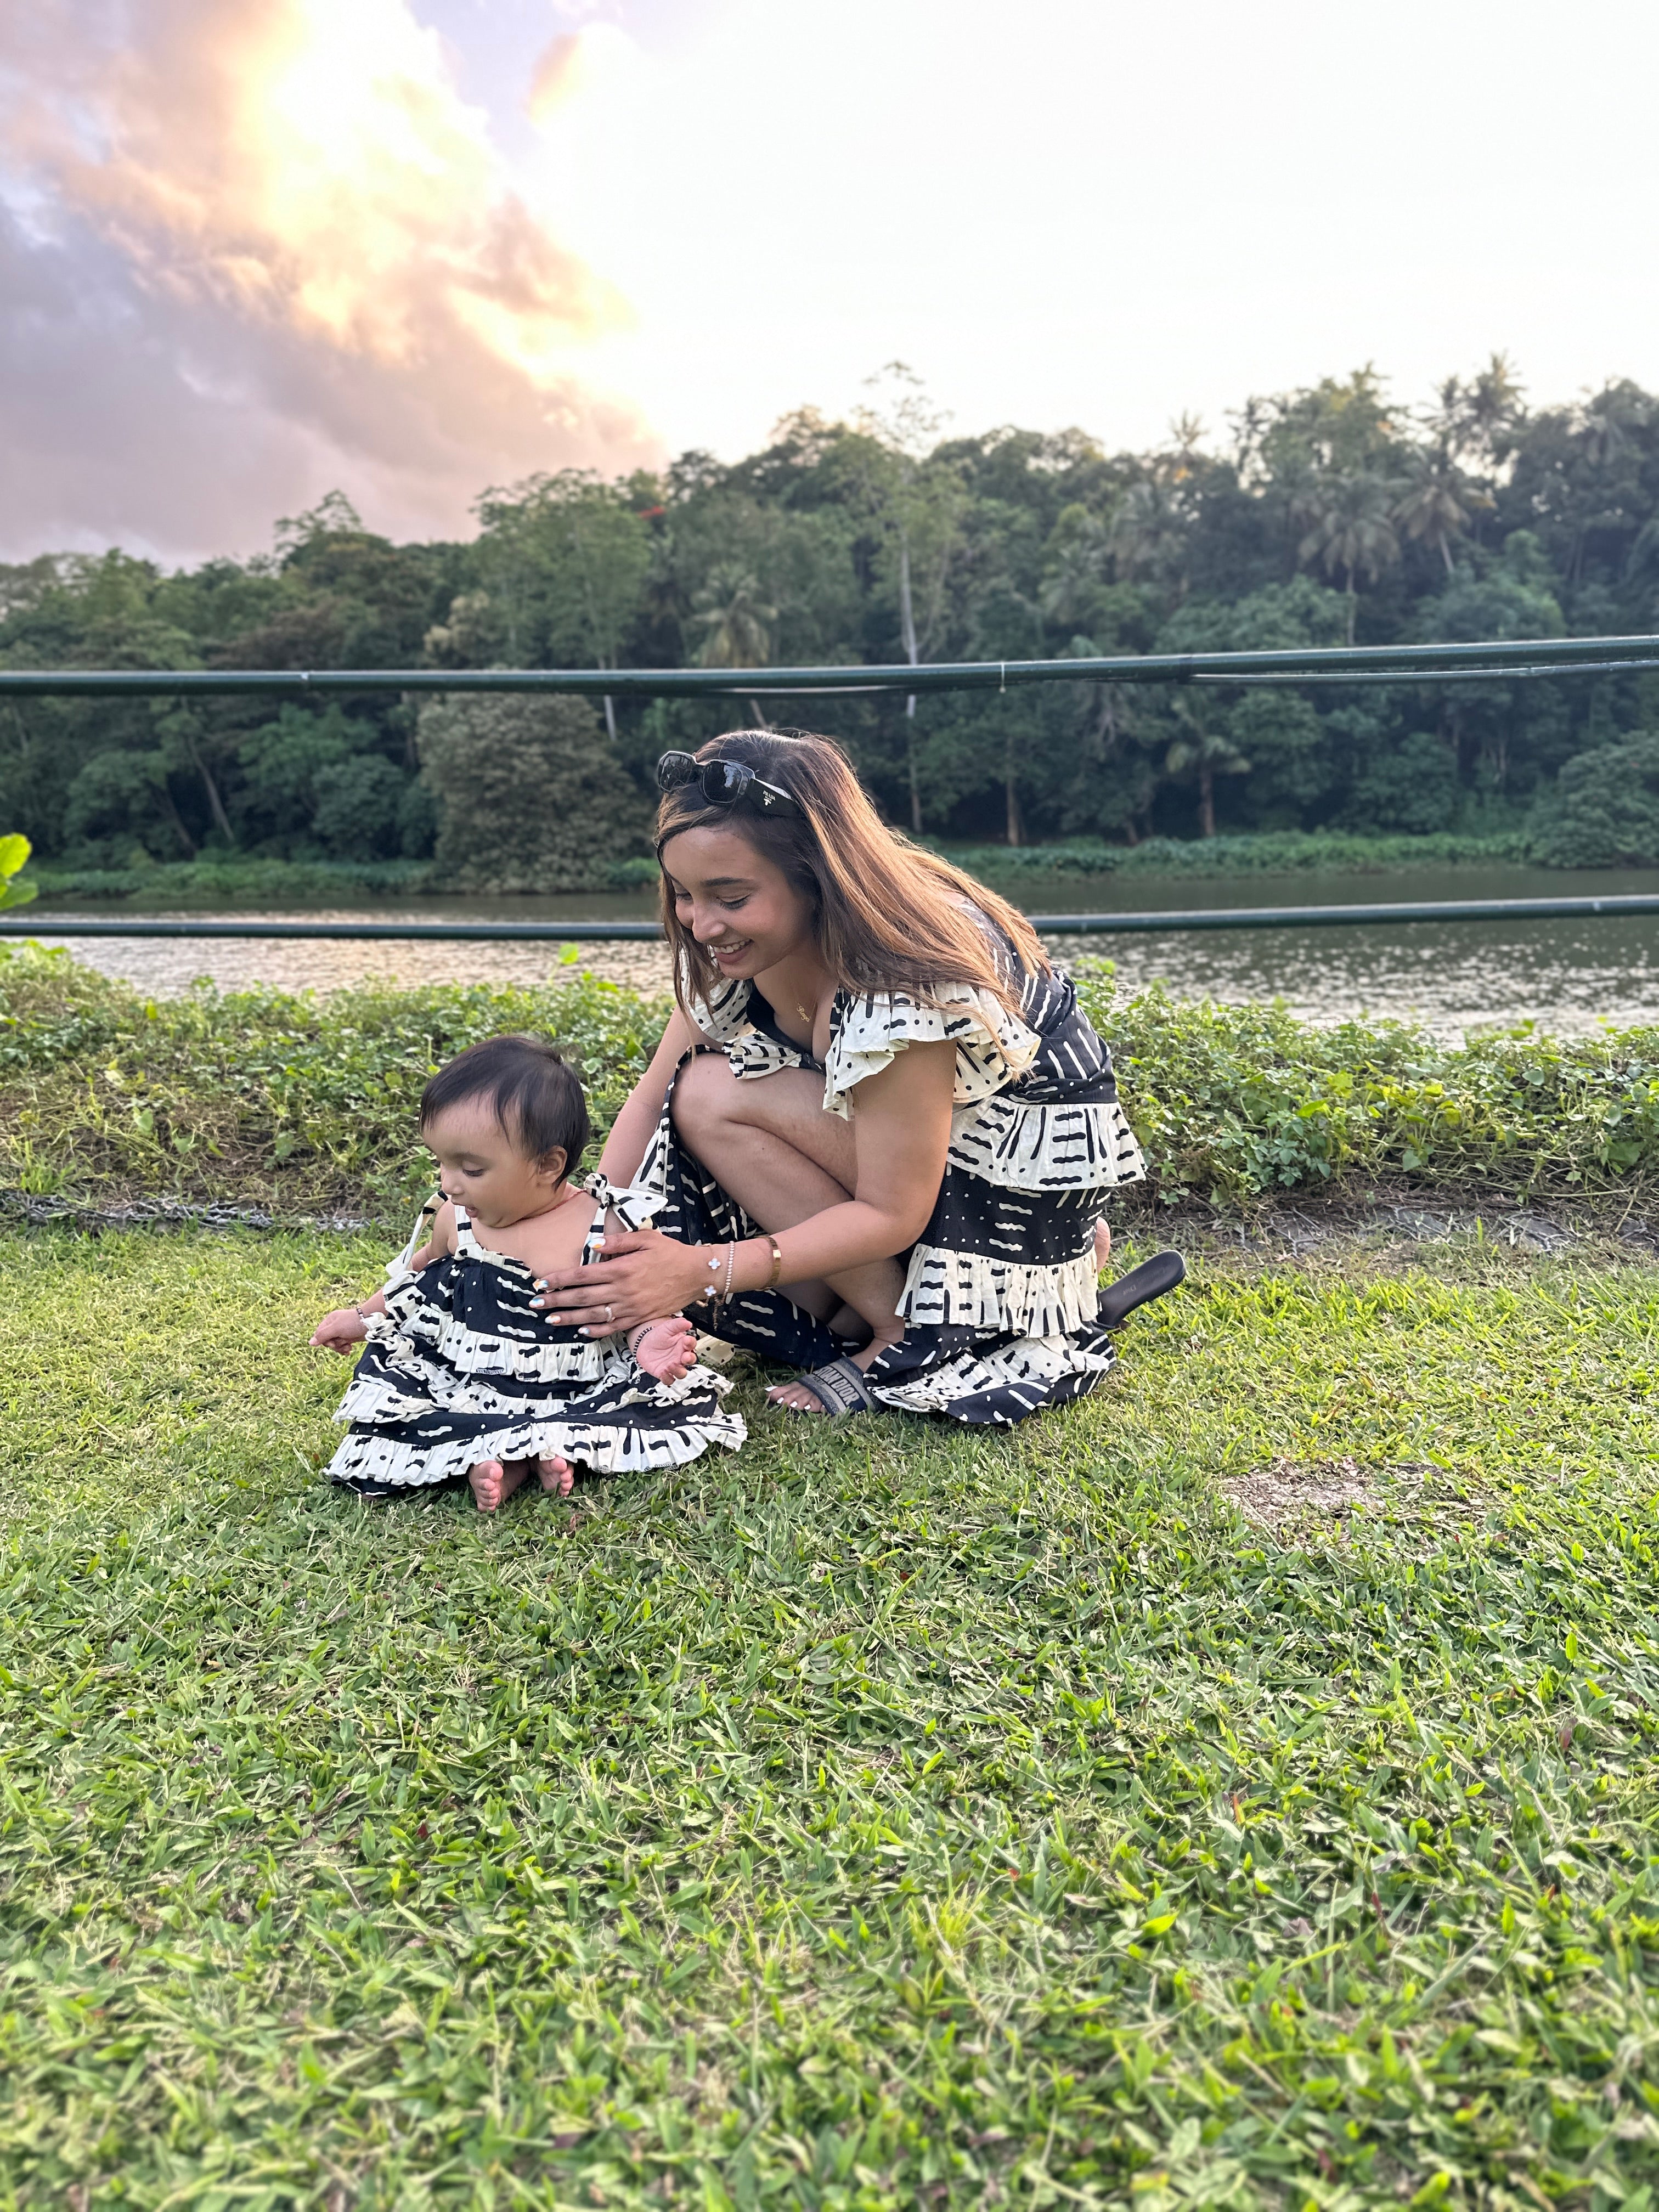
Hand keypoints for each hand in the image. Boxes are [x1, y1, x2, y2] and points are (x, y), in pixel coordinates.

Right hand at [311, 1306, 367, 1355]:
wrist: (372, 1322)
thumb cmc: (353, 1323)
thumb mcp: (336, 1328)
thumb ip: (323, 1335)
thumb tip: (310, 1343)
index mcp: (329, 1321)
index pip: (319, 1335)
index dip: (324, 1341)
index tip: (332, 1342)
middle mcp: (334, 1326)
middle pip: (327, 1341)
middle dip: (334, 1345)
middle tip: (343, 1343)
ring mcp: (342, 1332)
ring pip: (335, 1345)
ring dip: (341, 1348)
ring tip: (348, 1347)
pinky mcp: (349, 1337)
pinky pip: (342, 1346)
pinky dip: (345, 1349)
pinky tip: (350, 1350)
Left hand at [533, 1226, 707, 1336]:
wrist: (697, 1274)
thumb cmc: (670, 1253)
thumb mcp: (645, 1238)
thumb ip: (617, 1242)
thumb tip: (591, 1246)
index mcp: (621, 1269)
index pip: (582, 1275)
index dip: (559, 1280)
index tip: (541, 1283)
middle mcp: (623, 1290)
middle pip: (582, 1297)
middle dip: (555, 1301)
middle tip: (535, 1304)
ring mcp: (631, 1307)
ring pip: (593, 1315)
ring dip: (569, 1318)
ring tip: (550, 1320)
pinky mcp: (639, 1318)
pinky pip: (613, 1327)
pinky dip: (596, 1330)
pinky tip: (581, 1330)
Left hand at [630, 1316, 697, 1382]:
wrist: (644, 1344)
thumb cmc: (658, 1336)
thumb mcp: (668, 1327)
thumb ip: (678, 1324)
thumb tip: (688, 1323)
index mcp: (683, 1345)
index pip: (692, 1344)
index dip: (691, 1343)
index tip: (687, 1340)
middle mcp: (680, 1356)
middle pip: (690, 1361)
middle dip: (689, 1359)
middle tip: (685, 1356)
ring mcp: (673, 1365)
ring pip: (681, 1373)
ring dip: (679, 1370)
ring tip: (672, 1364)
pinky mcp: (664, 1373)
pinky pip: (668, 1379)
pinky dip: (667, 1378)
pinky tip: (663, 1372)